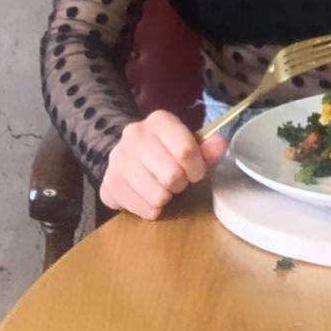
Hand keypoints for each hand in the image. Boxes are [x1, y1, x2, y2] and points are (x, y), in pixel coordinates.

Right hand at [99, 110, 227, 219]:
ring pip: (157, 196)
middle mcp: (134, 135)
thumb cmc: (165, 149)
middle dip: (181, 183)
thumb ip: (207, 146)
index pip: (186, 151)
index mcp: (159, 121)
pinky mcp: (108, 185)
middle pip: (171, 175)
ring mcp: (118, 160)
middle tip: (179, 180)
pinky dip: (152, 209)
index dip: (197, 168)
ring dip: (167, 197)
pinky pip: (143, 209)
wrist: (127, 157)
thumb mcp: (188, 142)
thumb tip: (221, 144)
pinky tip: (149, 196)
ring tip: (163, 187)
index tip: (197, 172)